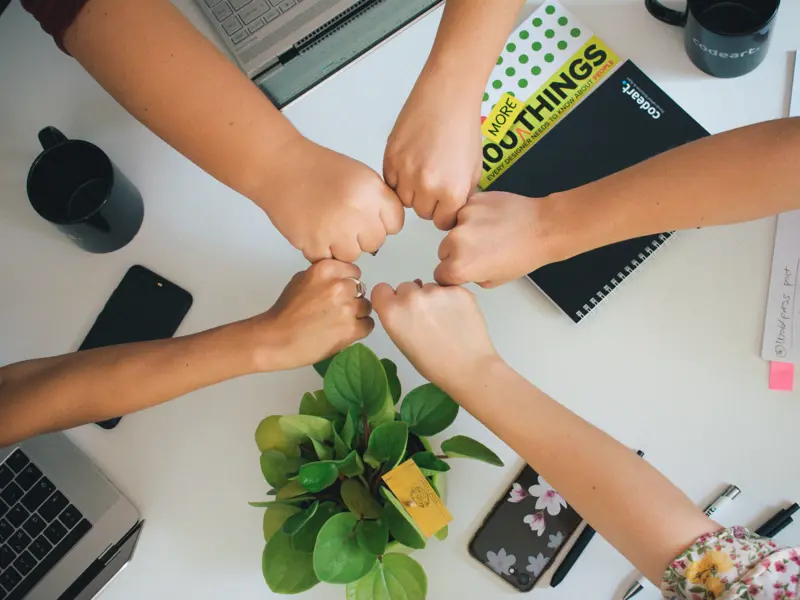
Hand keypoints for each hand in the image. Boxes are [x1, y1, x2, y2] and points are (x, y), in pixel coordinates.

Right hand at [250, 260, 373, 370]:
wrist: (277, 340)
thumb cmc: (285, 311)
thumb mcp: (300, 280)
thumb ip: (323, 276)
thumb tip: (340, 278)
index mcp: (326, 270)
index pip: (353, 271)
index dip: (347, 282)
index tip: (338, 292)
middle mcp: (339, 286)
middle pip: (361, 289)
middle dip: (351, 298)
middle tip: (336, 310)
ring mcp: (347, 308)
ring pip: (366, 307)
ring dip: (357, 314)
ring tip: (339, 322)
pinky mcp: (352, 329)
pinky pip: (368, 325)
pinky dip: (359, 329)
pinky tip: (344, 332)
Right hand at [262, 138, 404, 261]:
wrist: (281, 167)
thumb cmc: (318, 168)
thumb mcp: (360, 175)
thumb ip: (377, 200)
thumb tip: (386, 226)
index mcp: (372, 191)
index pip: (395, 223)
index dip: (382, 222)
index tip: (370, 217)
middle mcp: (357, 212)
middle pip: (376, 242)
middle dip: (363, 235)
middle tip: (344, 221)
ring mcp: (335, 231)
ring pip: (353, 255)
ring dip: (342, 246)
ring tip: (327, 225)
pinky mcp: (314, 245)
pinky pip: (329, 260)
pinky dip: (322, 250)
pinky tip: (315, 230)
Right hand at [371, 281, 498, 392]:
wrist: (469, 368)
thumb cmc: (433, 364)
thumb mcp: (402, 343)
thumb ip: (397, 318)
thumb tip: (404, 304)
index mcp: (392, 311)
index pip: (381, 289)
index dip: (389, 298)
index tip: (399, 308)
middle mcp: (411, 296)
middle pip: (406, 286)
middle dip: (413, 299)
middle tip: (426, 319)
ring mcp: (436, 290)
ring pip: (428, 287)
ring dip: (433, 298)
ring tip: (446, 320)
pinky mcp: (458, 289)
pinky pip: (448, 288)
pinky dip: (451, 299)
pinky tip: (458, 316)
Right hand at [383, 69, 482, 230]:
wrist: (447, 96)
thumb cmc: (463, 125)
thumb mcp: (475, 168)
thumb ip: (463, 194)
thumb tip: (453, 210)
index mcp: (452, 191)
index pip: (443, 221)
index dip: (445, 212)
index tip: (445, 203)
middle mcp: (427, 186)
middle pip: (422, 213)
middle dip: (429, 202)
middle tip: (435, 181)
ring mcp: (405, 173)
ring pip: (404, 200)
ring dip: (412, 191)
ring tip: (423, 170)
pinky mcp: (390, 159)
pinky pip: (390, 183)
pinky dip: (399, 178)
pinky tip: (411, 163)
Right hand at [435, 191, 566, 287]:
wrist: (543, 227)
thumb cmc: (524, 255)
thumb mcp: (494, 280)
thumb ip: (471, 276)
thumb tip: (463, 270)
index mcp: (460, 266)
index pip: (440, 274)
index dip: (452, 274)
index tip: (461, 270)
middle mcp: (456, 241)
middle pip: (443, 250)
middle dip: (457, 252)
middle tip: (480, 251)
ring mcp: (463, 218)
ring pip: (453, 229)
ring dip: (465, 232)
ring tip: (489, 233)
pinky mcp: (472, 201)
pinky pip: (464, 212)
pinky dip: (474, 216)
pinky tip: (492, 220)